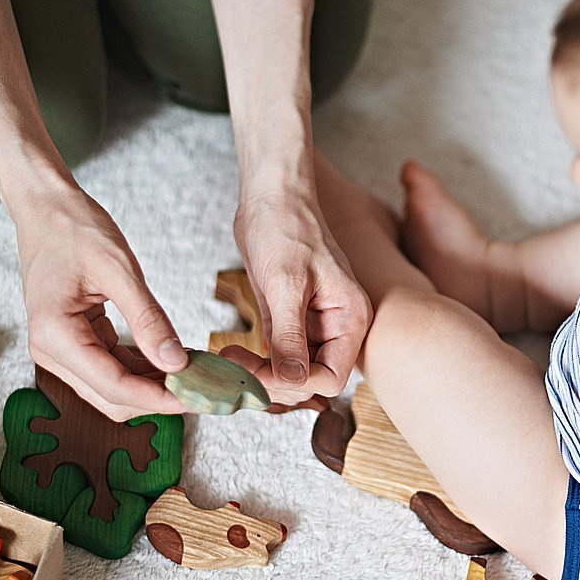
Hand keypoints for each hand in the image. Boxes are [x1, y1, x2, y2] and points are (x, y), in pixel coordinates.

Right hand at [13, 178, 188, 420]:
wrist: (46, 209)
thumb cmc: (73, 228)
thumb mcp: (118, 269)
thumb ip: (148, 319)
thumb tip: (176, 362)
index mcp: (55, 335)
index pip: (113, 386)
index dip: (158, 398)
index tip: (198, 397)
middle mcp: (51, 351)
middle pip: (112, 396)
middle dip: (158, 397)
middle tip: (204, 386)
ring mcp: (60, 349)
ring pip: (113, 386)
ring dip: (153, 384)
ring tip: (196, 371)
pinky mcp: (74, 341)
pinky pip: (111, 366)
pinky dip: (143, 367)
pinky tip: (174, 358)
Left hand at [232, 185, 371, 403]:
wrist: (271, 195)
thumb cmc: (286, 227)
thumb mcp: (285, 284)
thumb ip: (290, 337)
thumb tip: (292, 381)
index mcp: (350, 318)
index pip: (331, 377)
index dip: (295, 384)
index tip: (259, 375)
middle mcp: (338, 326)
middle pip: (311, 379)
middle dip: (273, 380)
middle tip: (236, 367)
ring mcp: (314, 325)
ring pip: (292, 371)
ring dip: (260, 374)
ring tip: (229, 358)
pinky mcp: (290, 320)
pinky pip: (278, 355)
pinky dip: (255, 361)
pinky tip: (232, 352)